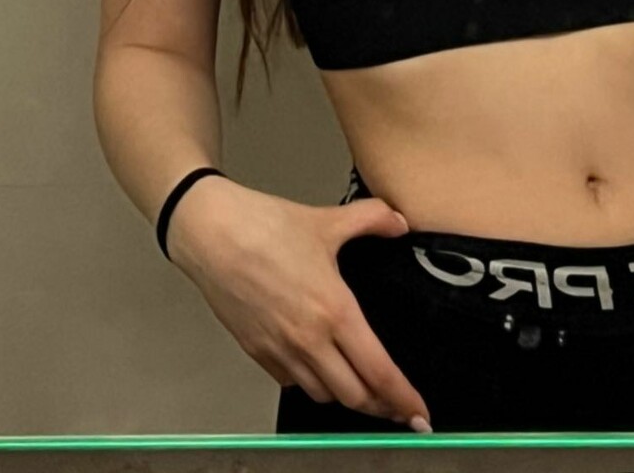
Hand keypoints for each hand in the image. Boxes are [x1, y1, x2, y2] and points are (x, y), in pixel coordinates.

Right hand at [169, 179, 431, 431]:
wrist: (213, 234)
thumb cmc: (266, 227)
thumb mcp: (327, 220)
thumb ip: (371, 219)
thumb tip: (399, 222)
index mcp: (335, 312)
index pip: (379, 372)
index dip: (403, 398)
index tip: (420, 413)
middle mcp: (310, 341)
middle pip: (354, 397)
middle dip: (380, 404)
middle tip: (395, 401)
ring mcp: (281, 351)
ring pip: (323, 394)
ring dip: (345, 394)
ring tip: (359, 384)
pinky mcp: (257, 352)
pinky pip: (292, 382)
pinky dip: (310, 381)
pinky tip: (317, 365)